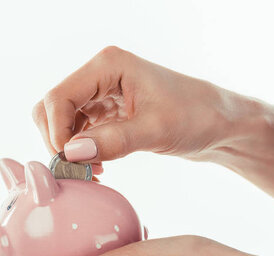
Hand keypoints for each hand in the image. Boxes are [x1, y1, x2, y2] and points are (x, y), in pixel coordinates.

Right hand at [32, 46, 250, 163]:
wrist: (221, 124)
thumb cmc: (198, 117)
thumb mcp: (156, 131)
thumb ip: (113, 141)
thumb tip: (71, 153)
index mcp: (109, 66)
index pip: (58, 97)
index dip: (56, 132)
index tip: (71, 162)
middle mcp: (99, 75)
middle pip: (51, 108)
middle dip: (58, 140)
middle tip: (77, 169)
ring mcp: (100, 94)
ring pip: (60, 122)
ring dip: (68, 149)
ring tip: (91, 172)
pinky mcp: (105, 112)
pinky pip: (76, 132)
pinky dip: (80, 152)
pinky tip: (98, 167)